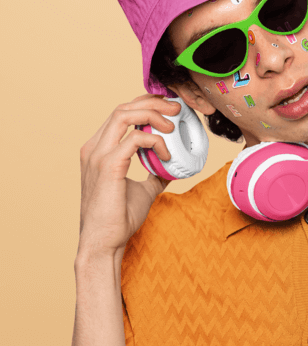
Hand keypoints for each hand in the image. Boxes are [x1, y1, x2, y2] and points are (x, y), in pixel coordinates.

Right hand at [77, 94, 180, 257]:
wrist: (103, 243)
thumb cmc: (118, 219)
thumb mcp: (142, 190)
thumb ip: (154, 174)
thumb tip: (172, 167)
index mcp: (98, 149)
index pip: (120, 113)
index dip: (145, 104)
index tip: (169, 109)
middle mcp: (94, 147)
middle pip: (123, 107)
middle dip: (152, 102)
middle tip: (176, 108)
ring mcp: (98, 155)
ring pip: (124, 114)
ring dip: (153, 114)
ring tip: (173, 125)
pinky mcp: (108, 166)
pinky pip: (135, 139)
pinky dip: (155, 142)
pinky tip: (167, 156)